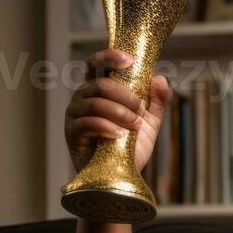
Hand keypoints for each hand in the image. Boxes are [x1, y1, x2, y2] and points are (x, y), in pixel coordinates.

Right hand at [65, 49, 172, 171]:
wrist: (121, 175)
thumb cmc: (130, 146)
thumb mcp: (150, 122)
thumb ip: (156, 101)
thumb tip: (160, 79)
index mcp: (99, 89)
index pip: (97, 65)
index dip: (110, 57)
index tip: (129, 60)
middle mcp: (83, 97)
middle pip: (99, 84)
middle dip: (124, 95)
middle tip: (140, 109)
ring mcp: (75, 115)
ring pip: (94, 103)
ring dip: (119, 112)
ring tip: (134, 125)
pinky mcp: (72, 133)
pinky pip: (86, 123)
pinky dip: (105, 127)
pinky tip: (118, 135)